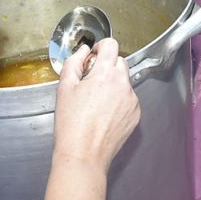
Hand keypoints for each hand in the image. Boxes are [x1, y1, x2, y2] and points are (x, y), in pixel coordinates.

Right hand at [52, 38, 141, 169]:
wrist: (83, 154)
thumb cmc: (72, 124)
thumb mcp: (65, 88)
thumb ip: (74, 62)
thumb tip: (83, 51)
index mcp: (105, 74)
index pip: (111, 45)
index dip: (100, 47)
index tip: (94, 56)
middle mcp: (123, 85)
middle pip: (119, 62)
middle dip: (106, 66)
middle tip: (90, 80)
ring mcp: (132, 101)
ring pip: (124, 82)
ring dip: (113, 84)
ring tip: (95, 101)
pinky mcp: (135, 115)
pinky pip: (128, 99)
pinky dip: (119, 100)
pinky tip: (103, 113)